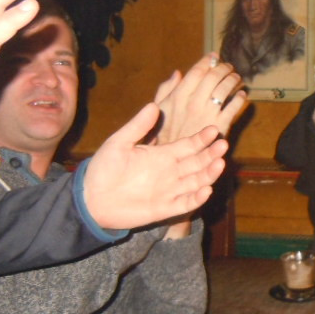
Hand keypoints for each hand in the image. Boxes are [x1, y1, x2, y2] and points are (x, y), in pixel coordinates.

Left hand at [83, 103, 227, 229]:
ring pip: (197, 181)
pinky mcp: (166, 208)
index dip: (202, 138)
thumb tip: (153, 105)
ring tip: (220, 164)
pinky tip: (206, 190)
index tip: (214, 130)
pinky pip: (186, 203)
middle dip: (211, 154)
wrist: (91, 198)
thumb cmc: (103, 169)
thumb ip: (137, 126)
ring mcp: (170, 190)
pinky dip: (197, 198)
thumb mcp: (119, 143)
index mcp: (163, 155)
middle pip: (198, 162)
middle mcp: (171, 172)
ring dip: (209, 174)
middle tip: (223, 145)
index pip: (188, 145)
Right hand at [154, 54, 245, 143]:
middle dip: (223, 68)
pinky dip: (240, 98)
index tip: (214, 56)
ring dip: (233, 80)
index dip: (207, 62)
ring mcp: (208, 114)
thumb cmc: (164, 133)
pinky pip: (234, 107)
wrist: (176, 158)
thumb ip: (166, 90)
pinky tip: (242, 94)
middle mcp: (193, 103)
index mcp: (178, 97)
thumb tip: (177, 73)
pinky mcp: (221, 126)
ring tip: (237, 77)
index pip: (196, 72)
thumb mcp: (160, 110)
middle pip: (213, 77)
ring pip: (225, 89)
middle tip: (228, 66)